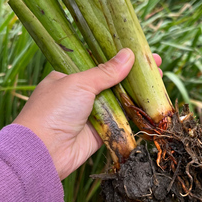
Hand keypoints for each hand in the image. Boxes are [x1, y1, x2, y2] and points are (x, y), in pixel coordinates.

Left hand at [14, 49, 162, 179]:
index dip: (118, 56)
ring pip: (119, 99)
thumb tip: (128, 55)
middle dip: (133, 73)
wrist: (43, 151)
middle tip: (156, 64)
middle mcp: (80, 94)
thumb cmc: (53, 110)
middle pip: (112, 80)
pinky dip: (134, 112)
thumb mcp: (79, 83)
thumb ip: (105, 71)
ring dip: (137, 91)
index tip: (138, 50)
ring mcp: (91, 113)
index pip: (98, 61)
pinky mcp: (100, 131)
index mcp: (69, 76)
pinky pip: (121, 120)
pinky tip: (151, 103)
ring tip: (158, 80)